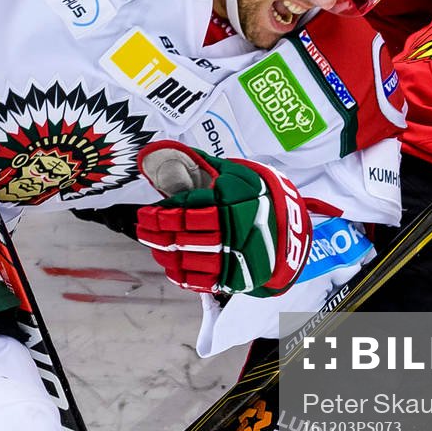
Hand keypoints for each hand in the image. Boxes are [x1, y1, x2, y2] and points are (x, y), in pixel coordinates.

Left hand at [134, 141, 324, 296]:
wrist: (288, 228)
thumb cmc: (254, 196)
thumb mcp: (233, 173)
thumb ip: (199, 163)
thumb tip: (158, 149)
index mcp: (232, 203)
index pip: (188, 210)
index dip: (163, 213)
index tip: (147, 213)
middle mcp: (234, 231)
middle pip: (185, 236)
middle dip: (157, 233)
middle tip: (143, 228)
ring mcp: (236, 257)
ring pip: (191, 260)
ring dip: (166, 254)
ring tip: (153, 245)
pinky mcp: (237, 277)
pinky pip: (202, 280)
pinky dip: (182, 275)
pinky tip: (171, 265)